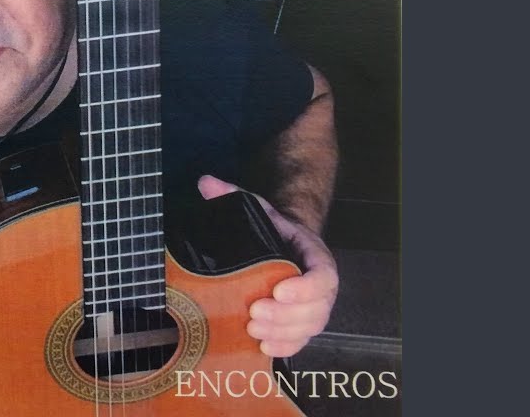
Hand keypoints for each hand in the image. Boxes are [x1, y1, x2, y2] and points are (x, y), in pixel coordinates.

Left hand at [197, 175, 338, 357]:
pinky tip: (264, 347)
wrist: (286, 245)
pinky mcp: (302, 324)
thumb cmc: (275, 230)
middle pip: (316, 309)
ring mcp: (315, 307)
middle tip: (255, 312)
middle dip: (286, 315)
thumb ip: (234, 195)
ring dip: (283, 332)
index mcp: (316, 257)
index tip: (278, 289)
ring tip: (253, 329)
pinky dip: (285, 347)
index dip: (305, 288)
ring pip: (309, 328)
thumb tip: (205, 183)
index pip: (324, 276)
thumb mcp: (258, 208)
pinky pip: (301, 341)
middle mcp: (321, 286)